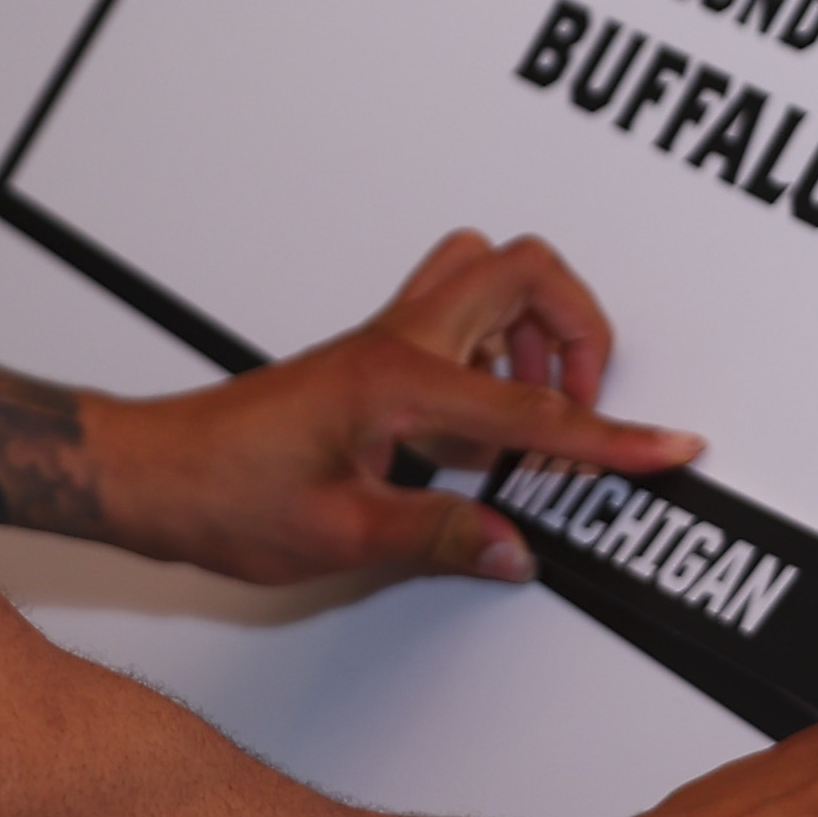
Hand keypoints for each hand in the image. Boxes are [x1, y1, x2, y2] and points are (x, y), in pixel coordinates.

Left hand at [78, 226, 700, 584]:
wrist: (150, 472)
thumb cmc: (221, 492)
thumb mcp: (340, 536)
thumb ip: (438, 538)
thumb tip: (514, 547)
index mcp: (400, 380)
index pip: (532, 405)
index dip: (610, 435)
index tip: (667, 445)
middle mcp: (397, 342)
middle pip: (525, 269)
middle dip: (582, 327)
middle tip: (587, 404)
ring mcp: (385, 341)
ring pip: (490, 274)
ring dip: (537, 329)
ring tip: (537, 414)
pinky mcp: (373, 358)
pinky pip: (457, 316)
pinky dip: (494, 353)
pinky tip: (482, 431)